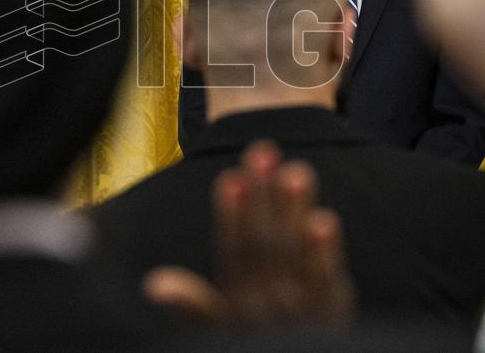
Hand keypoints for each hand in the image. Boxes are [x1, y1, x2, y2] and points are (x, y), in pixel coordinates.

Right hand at [144, 140, 355, 329]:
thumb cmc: (252, 346)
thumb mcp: (218, 331)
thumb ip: (192, 305)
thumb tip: (153, 285)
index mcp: (234, 304)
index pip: (230, 253)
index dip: (230, 215)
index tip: (231, 177)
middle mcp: (263, 307)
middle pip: (262, 245)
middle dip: (263, 197)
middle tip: (264, 152)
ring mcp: (299, 313)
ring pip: (294, 255)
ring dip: (294, 213)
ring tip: (296, 172)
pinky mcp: (331, 317)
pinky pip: (327, 283)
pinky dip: (324, 253)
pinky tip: (324, 220)